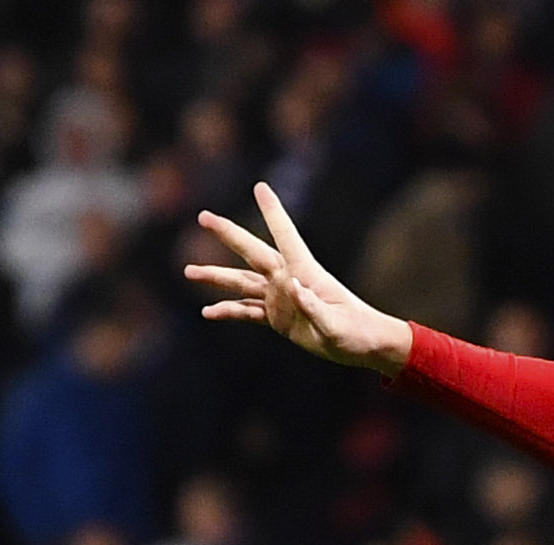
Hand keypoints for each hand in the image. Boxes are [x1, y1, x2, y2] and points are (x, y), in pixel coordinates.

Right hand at [184, 182, 413, 374]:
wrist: (365, 348)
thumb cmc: (358, 332)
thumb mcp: (337, 325)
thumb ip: (315, 307)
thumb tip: (291, 287)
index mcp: (306, 273)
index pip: (286, 236)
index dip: (273, 212)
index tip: (260, 186)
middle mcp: (288, 279)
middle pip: (253, 252)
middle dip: (229, 234)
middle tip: (202, 216)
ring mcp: (281, 298)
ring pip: (242, 282)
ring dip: (216, 276)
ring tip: (188, 271)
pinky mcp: (278, 318)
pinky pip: (248, 311)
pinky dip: (228, 310)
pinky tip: (208, 312)